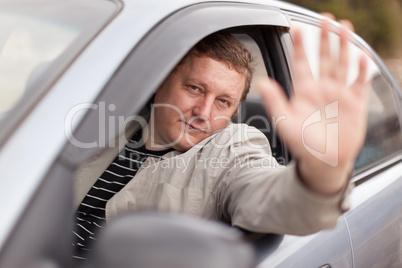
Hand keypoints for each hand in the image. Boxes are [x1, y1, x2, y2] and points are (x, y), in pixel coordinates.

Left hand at [257, 19, 369, 194]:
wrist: (324, 162)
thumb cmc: (303, 145)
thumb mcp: (285, 122)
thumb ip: (275, 101)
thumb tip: (261, 82)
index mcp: (304, 92)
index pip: (302, 63)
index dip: (301, 46)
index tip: (298, 28)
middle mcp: (322, 90)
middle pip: (324, 58)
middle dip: (325, 39)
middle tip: (326, 19)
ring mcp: (339, 95)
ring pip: (342, 65)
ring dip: (344, 47)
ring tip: (345, 28)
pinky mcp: (355, 104)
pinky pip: (359, 83)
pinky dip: (361, 70)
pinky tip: (362, 56)